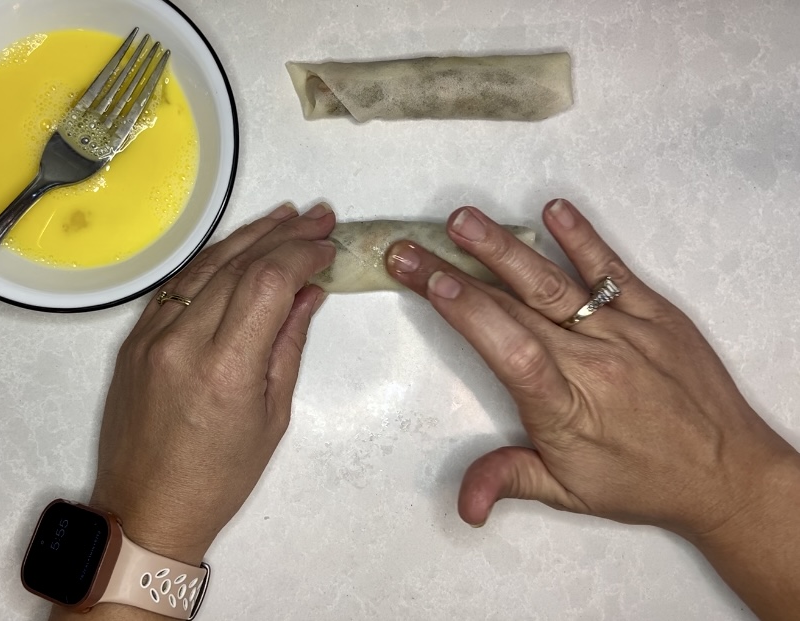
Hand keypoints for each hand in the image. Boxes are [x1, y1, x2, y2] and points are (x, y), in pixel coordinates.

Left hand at [90, 203, 335, 564]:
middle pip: (238, 264)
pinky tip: (238, 245)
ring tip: (284, 216)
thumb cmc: (221, 476)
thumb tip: (309, 292)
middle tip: (318, 216)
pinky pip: (179, 284)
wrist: (146, 507)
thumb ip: (289, 343)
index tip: (328, 246)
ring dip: (248, 235)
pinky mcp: (134, 338)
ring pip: (205, 264)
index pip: (268, 282)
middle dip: (284, 234)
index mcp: (226, 369)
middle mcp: (183, 341)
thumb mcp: (273, 414)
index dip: (302, 254)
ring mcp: (151, 336)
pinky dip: (213, 259)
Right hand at [386, 199, 797, 538]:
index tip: (431, 283)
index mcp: (566, 408)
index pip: (509, 350)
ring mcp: (626, 332)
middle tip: (411, 248)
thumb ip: (510, 481)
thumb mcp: (571, 493)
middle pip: (514, 308)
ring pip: (555, 282)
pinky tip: (553, 210)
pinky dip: (582, 239)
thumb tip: (464, 508)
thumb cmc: (643, 481)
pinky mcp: (655, 313)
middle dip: (454, 273)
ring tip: (464, 220)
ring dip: (505, 248)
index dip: (468, 313)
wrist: (728, 473)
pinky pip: (613, 271)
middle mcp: (592, 362)